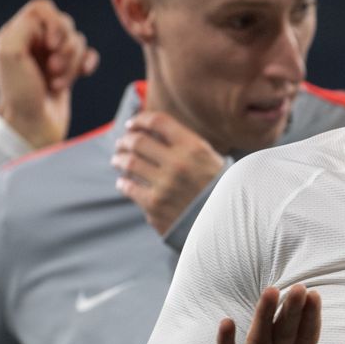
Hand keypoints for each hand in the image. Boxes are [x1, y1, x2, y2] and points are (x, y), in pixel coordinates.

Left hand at [0, 0, 98, 148]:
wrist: (31, 126)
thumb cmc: (19, 93)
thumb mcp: (9, 52)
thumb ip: (26, 25)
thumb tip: (49, 23)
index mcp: (18, 33)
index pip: (44, 8)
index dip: (54, 23)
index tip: (51, 44)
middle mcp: (35, 42)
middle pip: (65, 24)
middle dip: (65, 48)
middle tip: (52, 68)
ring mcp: (53, 56)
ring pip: (78, 41)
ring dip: (72, 63)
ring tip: (57, 82)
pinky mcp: (68, 71)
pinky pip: (89, 55)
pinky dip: (88, 64)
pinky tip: (82, 76)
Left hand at [112, 111, 225, 235]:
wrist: (226, 223)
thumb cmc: (218, 188)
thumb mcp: (210, 158)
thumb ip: (185, 144)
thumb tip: (152, 132)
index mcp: (193, 147)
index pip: (158, 121)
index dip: (140, 120)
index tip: (132, 124)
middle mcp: (178, 164)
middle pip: (137, 141)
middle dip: (124, 140)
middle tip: (121, 144)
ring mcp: (165, 186)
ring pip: (129, 163)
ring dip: (119, 159)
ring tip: (118, 160)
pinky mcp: (154, 207)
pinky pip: (129, 188)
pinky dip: (123, 183)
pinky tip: (124, 182)